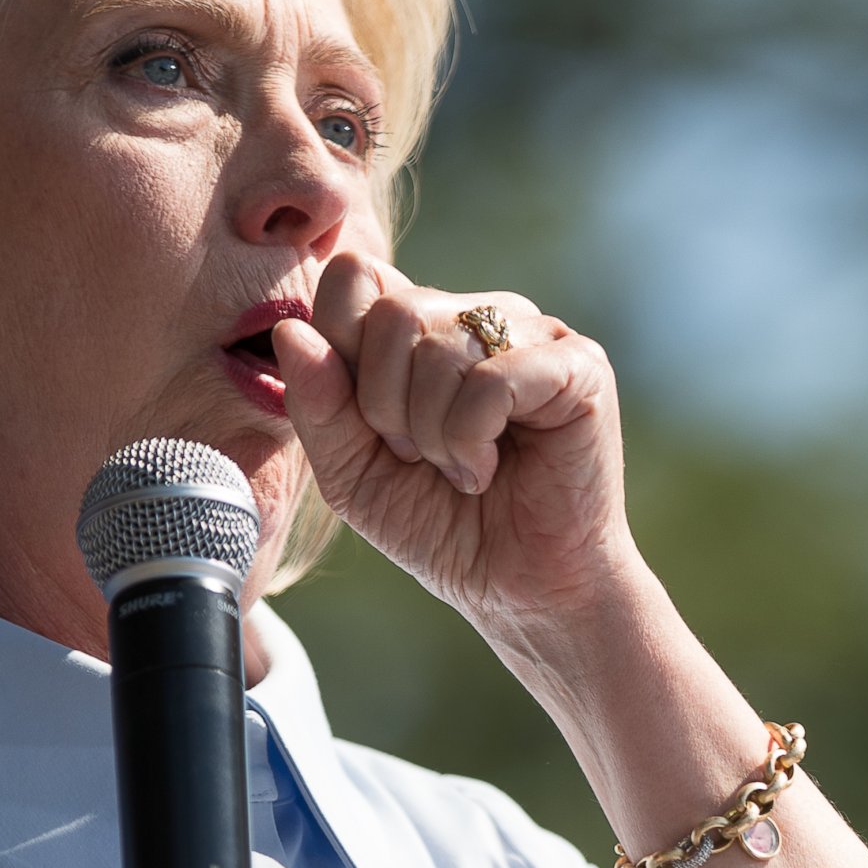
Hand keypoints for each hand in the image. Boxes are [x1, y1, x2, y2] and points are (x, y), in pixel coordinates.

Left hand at [271, 248, 636, 627]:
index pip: (355, 277)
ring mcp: (532, 332)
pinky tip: (488, 470)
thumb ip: (317, 405)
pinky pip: (491, 379)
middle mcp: (477, 314)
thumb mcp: (351, 474)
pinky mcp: (577, 365)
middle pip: (394, 312)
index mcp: (421, 327)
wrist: (521, 591)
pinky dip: (471, 440)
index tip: (371, 424)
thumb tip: (289, 330)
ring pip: (440, 346)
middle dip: (386, 407)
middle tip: (419, 457)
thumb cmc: (441, 528)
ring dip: (432, 434)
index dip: (342, 349)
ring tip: (460, 470)